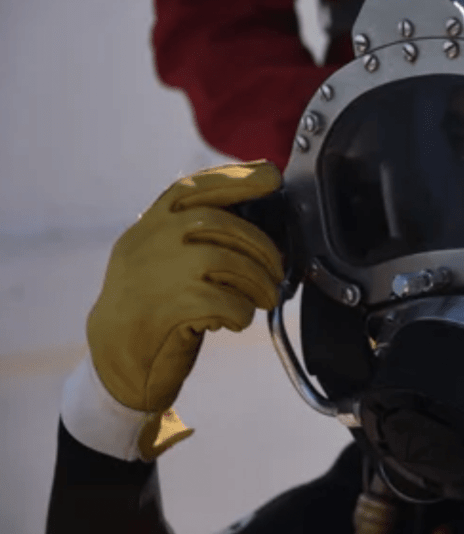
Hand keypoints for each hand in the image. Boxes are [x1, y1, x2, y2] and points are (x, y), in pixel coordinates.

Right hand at [87, 161, 284, 413]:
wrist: (115, 357)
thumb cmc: (151, 304)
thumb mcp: (157, 257)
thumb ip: (189, 234)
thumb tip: (253, 216)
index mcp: (151, 224)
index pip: (195, 188)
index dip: (236, 177)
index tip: (270, 175)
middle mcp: (154, 240)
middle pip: (225, 226)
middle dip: (263, 248)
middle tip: (277, 271)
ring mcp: (163, 272)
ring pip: (233, 263)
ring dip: (260, 283)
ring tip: (266, 298)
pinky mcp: (174, 307)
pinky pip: (230, 303)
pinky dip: (243, 313)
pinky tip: (237, 320)